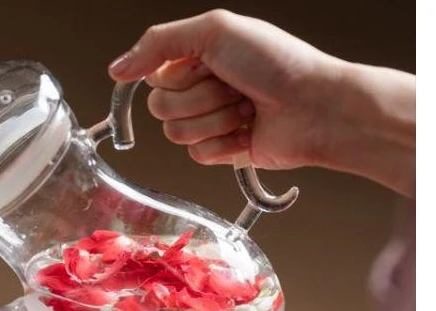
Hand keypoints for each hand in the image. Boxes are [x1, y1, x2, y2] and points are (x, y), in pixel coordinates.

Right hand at [107, 9, 349, 169]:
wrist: (317, 107)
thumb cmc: (280, 63)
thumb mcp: (215, 30)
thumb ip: (158, 42)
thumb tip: (117, 68)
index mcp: (198, 57)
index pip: (154, 75)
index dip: (177, 75)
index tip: (209, 66)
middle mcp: (202, 88)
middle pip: (160, 107)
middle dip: (199, 98)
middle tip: (234, 87)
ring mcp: (211, 121)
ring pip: (176, 133)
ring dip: (215, 119)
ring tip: (246, 108)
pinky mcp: (222, 151)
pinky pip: (196, 155)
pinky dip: (224, 142)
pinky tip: (249, 130)